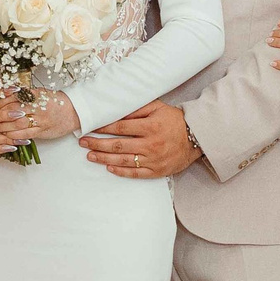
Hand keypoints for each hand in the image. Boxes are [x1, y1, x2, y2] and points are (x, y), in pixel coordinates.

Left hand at [0, 92, 80, 144]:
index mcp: (34, 95)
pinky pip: (25, 135)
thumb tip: (5, 94)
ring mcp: (40, 119)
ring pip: (16, 124)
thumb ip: (24, 94)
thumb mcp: (39, 93)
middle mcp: (36, 106)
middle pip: (12, 110)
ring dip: (3, 128)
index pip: (11, 97)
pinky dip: (14, 136)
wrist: (73, 111)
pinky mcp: (42, 131)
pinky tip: (7, 137)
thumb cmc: (55, 101)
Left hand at [81, 100, 201, 179]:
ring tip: (90, 155)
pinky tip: (109, 167)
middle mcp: (150, 144)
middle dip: (97, 144)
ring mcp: (153, 159)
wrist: (196, 137)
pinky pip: (135, 173)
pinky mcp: (157, 171)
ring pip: (123, 160)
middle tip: (83, 142)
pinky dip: (121, 172)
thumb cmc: (174, 120)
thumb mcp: (157, 107)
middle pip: (118, 145)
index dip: (103, 128)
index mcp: (150, 126)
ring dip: (104, 158)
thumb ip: (137, 108)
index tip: (90, 127)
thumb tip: (116, 109)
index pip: (120, 127)